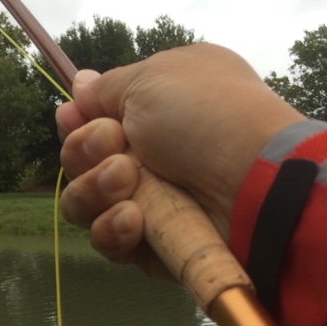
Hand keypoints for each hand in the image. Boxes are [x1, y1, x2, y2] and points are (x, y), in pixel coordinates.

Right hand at [56, 43, 304, 270]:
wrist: (251, 180)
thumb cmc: (204, 115)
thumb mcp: (150, 79)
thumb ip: (105, 89)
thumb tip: (80, 84)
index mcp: (152, 108)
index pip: (90, 122)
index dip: (76, 124)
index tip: (75, 118)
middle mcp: (149, 154)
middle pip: (78, 163)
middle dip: (84, 152)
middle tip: (116, 145)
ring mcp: (148, 202)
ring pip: (83, 204)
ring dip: (95, 189)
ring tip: (129, 180)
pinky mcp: (148, 246)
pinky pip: (106, 241)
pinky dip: (112, 228)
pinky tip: (135, 218)